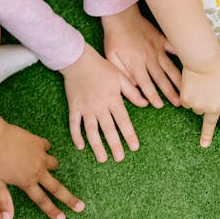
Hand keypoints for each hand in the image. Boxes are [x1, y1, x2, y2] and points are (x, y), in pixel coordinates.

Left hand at [0, 123, 81, 218]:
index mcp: (27, 182)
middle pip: (57, 188)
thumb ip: (3, 201)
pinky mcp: (39, 143)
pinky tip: (36, 148)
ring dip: (51, 167)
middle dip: (70, 199)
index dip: (53, 211)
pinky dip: (43, 149)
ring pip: (54, 164)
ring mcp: (41, 156)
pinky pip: (46, 147)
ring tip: (45, 166)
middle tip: (81, 206)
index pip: (42, 200)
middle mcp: (37, 171)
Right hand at [62, 46, 145, 162]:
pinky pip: (74, 124)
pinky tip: (80, 147)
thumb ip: (132, 92)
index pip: (123, 121)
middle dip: (115, 145)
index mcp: (113, 99)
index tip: (134, 147)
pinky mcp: (73, 107)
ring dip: (97, 146)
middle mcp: (100, 106)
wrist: (78, 60)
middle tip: (119, 158)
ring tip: (103, 159)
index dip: (129, 135)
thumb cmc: (101, 67)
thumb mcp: (120, 77)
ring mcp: (85, 108)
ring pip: (91, 131)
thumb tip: (146, 104)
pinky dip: (76, 136)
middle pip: (108, 129)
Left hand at [102, 4, 181, 108]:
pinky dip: (183, 55)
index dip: (152, 95)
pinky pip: (174, 48)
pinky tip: (193, 62)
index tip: (159, 105)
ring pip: (170, 67)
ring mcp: (157, 49)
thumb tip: (135, 86)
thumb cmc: (114, 38)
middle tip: (179, 103)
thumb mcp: (111, 57)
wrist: (120, 16)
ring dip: (178, 80)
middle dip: (170, 92)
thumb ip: (122, 73)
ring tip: (187, 89)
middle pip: (161, 78)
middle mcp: (149, 58)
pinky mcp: (161, 40)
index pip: (145, 84)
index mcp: (135, 64)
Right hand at [180, 54, 219, 146]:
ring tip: (201, 85)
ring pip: (197, 108)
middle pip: (209, 124)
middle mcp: (214, 109)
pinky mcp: (187, 101)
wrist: (203, 60)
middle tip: (204, 145)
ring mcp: (200, 106)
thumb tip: (216, 105)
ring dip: (198, 100)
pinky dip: (188, 95)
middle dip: (207, 135)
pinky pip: (187, 102)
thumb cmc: (219, 67)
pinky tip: (192, 85)